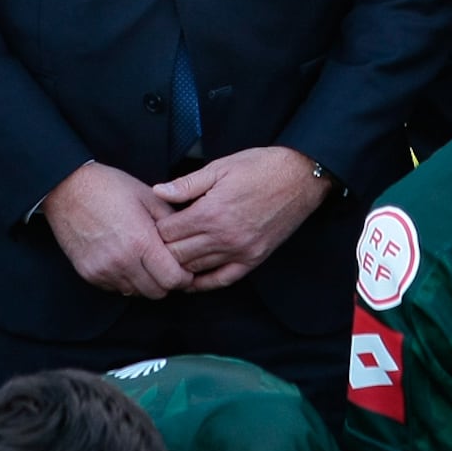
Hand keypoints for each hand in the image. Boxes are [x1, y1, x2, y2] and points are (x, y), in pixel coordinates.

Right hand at [40, 163, 192, 298]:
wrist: (68, 189)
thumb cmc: (109, 188)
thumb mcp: (148, 196)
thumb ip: (171, 221)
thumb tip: (187, 239)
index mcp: (141, 241)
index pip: (172, 279)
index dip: (184, 277)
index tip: (185, 270)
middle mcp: (122, 261)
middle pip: (156, 292)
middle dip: (167, 282)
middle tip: (168, 267)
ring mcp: (103, 270)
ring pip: (136, 293)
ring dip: (146, 283)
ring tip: (146, 262)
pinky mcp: (89, 274)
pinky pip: (116, 288)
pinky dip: (126, 281)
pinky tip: (127, 261)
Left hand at [154, 146, 331, 290]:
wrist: (301, 177)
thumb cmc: (261, 167)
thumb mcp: (220, 167)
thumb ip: (187, 184)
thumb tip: (158, 191)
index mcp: (210, 212)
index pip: (167, 232)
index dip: (154, 229)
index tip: (150, 224)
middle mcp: (223, 237)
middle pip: (176, 255)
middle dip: (161, 249)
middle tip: (153, 243)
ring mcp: (240, 251)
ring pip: (195, 269)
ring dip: (179, 265)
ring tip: (166, 259)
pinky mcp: (254, 259)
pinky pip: (222, 280)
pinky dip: (203, 283)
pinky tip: (191, 280)